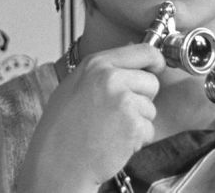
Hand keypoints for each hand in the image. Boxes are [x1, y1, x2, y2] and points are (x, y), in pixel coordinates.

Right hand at [18, 43, 165, 191]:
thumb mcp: (75, 85)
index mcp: (96, 64)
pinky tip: (114, 142)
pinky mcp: (133, 124)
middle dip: (142, 99)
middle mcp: (111, 77)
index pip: (144, 50)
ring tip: (110, 130)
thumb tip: (131, 55)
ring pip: (150, 108)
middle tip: (119, 113)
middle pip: (151, 82)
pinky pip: (148, 129)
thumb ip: (103, 70)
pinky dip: (136, 140)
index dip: (155, 61)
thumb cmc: (61, 127)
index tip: (157, 68)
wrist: (57, 163)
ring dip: (137, 122)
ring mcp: (123, 100)